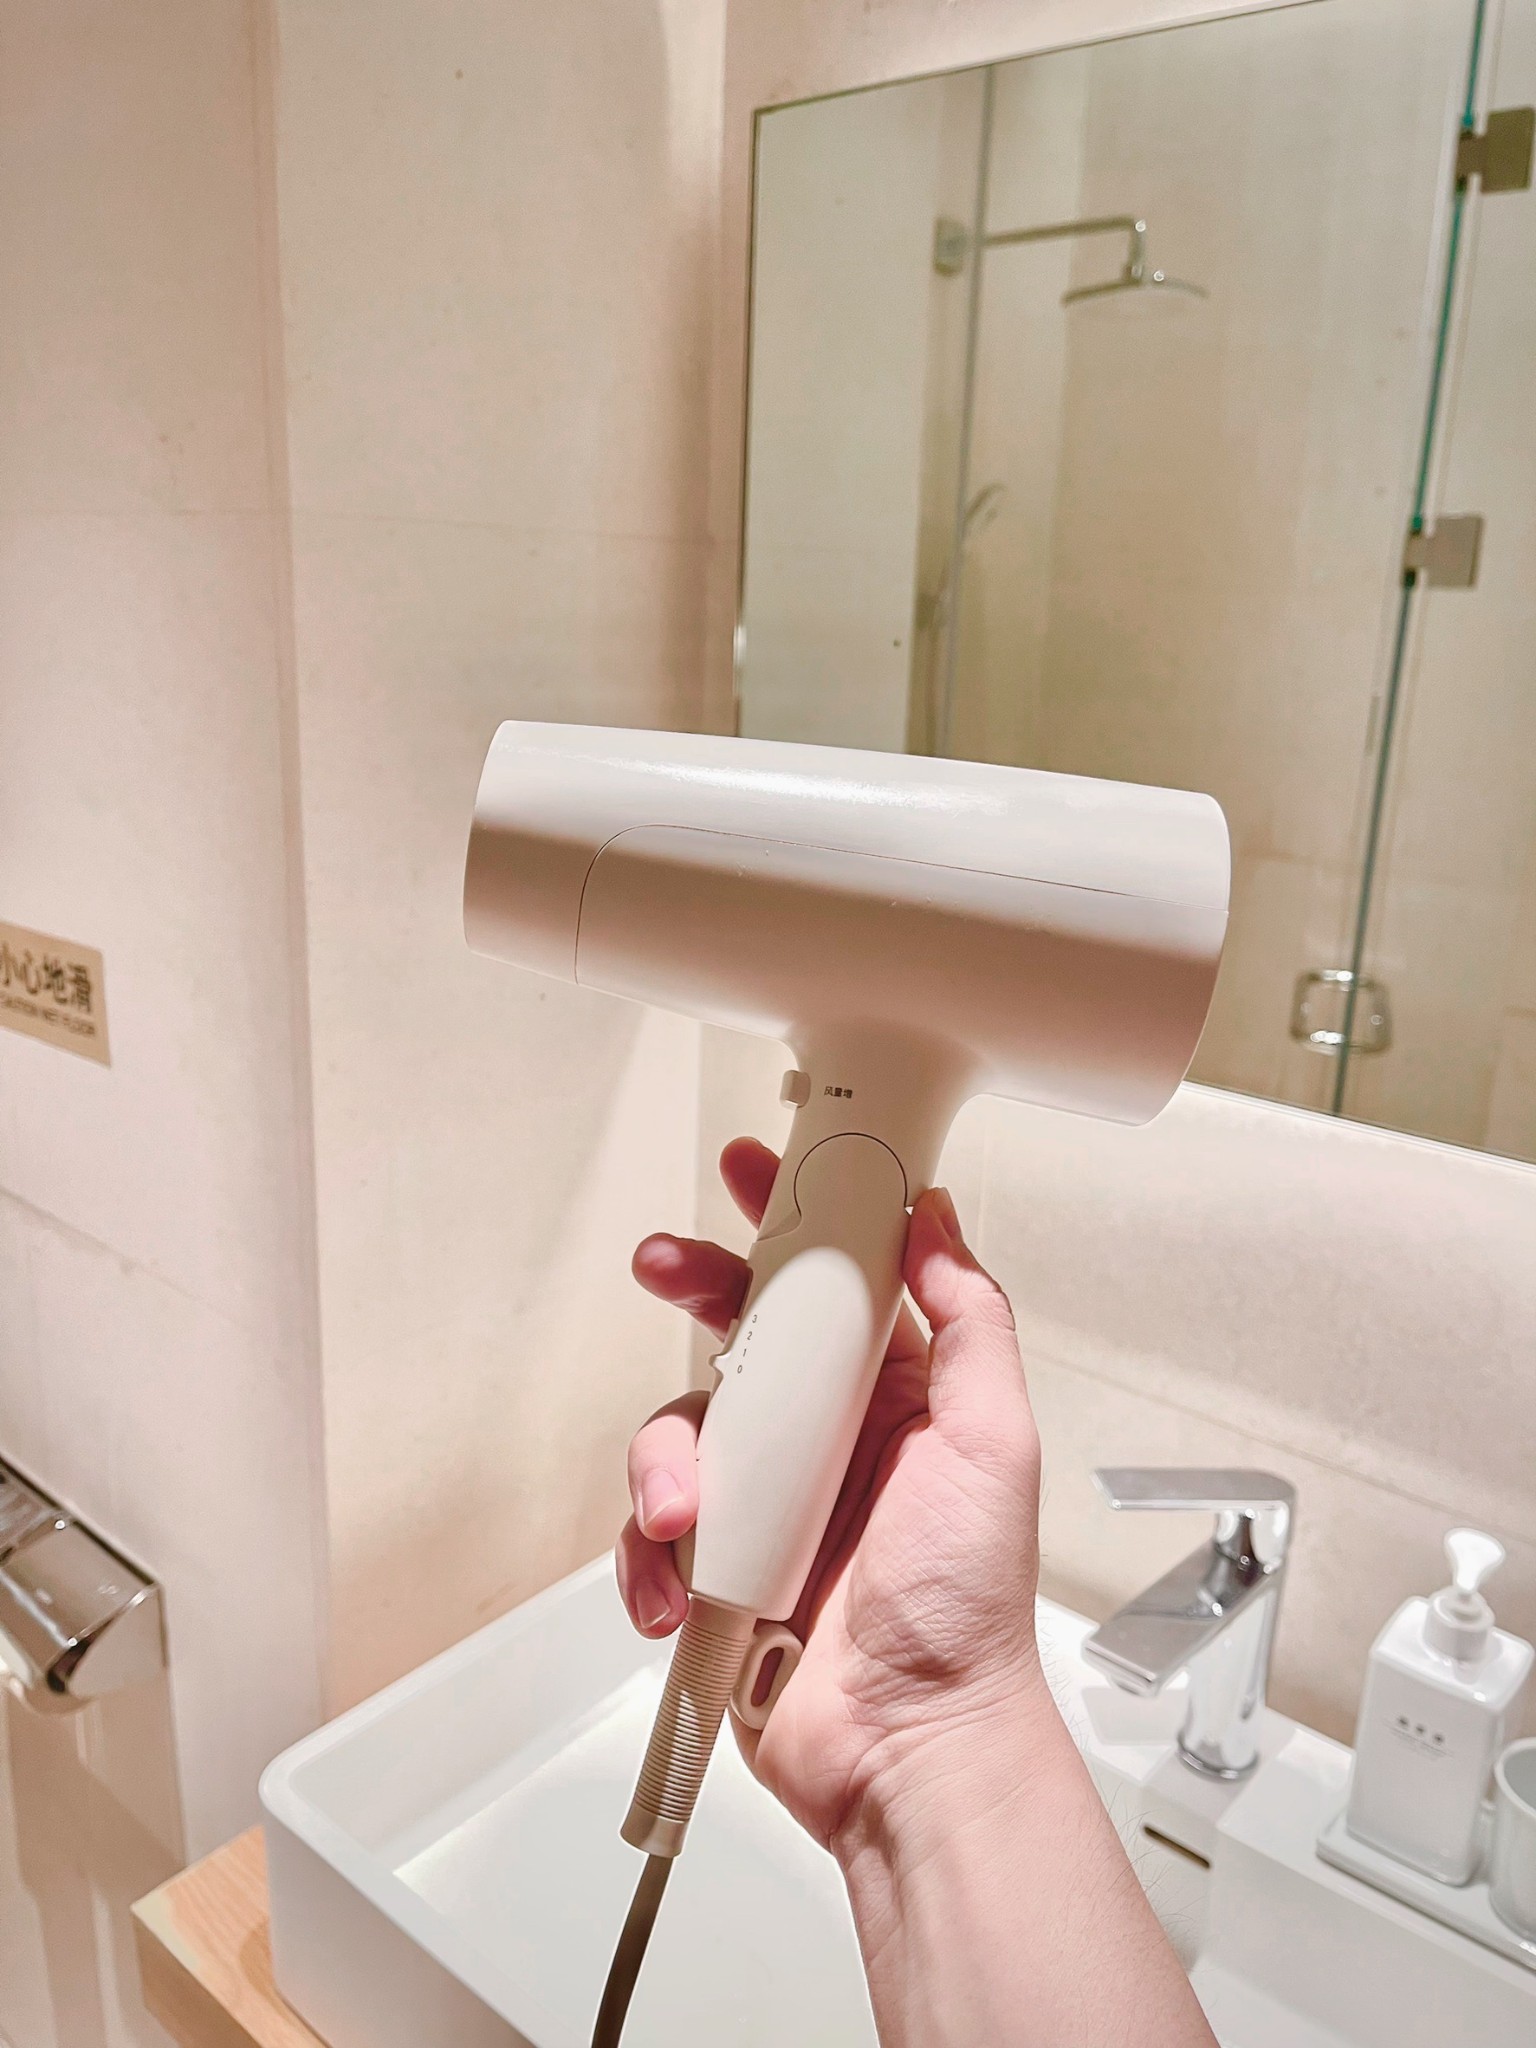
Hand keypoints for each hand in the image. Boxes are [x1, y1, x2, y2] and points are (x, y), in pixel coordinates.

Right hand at [617, 1137, 1049, 1850]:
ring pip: (681, 1433)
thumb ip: (967, 1322)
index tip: (755, 1169)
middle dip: (695, 1292)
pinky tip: (676, 1592)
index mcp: (893, 1397)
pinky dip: (647, 1556)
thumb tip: (936, 1217)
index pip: (836, 1284)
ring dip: (668, 1464)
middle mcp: (824, 1438)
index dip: (794, 1222)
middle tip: (660, 1263)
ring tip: (691, 1516)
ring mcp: (765, 1502)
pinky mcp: (716, 1568)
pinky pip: (651, 1532)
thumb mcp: (991, 1442)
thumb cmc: (966, 1605)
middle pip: (741, 1337)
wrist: (912, 1747)